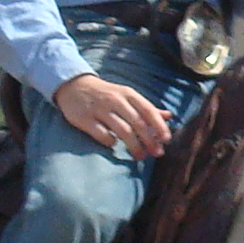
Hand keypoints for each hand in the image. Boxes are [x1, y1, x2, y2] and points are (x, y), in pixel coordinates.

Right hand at [54, 73, 172, 158]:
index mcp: (128, 94)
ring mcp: (99, 109)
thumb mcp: (127, 96)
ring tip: (140, 156)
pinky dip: (111, 142)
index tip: (167, 139)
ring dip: (134, 146)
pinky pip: (102, 135)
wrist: (73, 86)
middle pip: (137, 123)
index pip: (148, 110)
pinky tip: (114, 146)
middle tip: (157, 153)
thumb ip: (147, 108)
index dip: (159, 125)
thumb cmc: (106, 94)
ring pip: (122, 131)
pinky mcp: (84, 119)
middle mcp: (115, 100)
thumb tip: (169, 116)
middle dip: (149, 140)